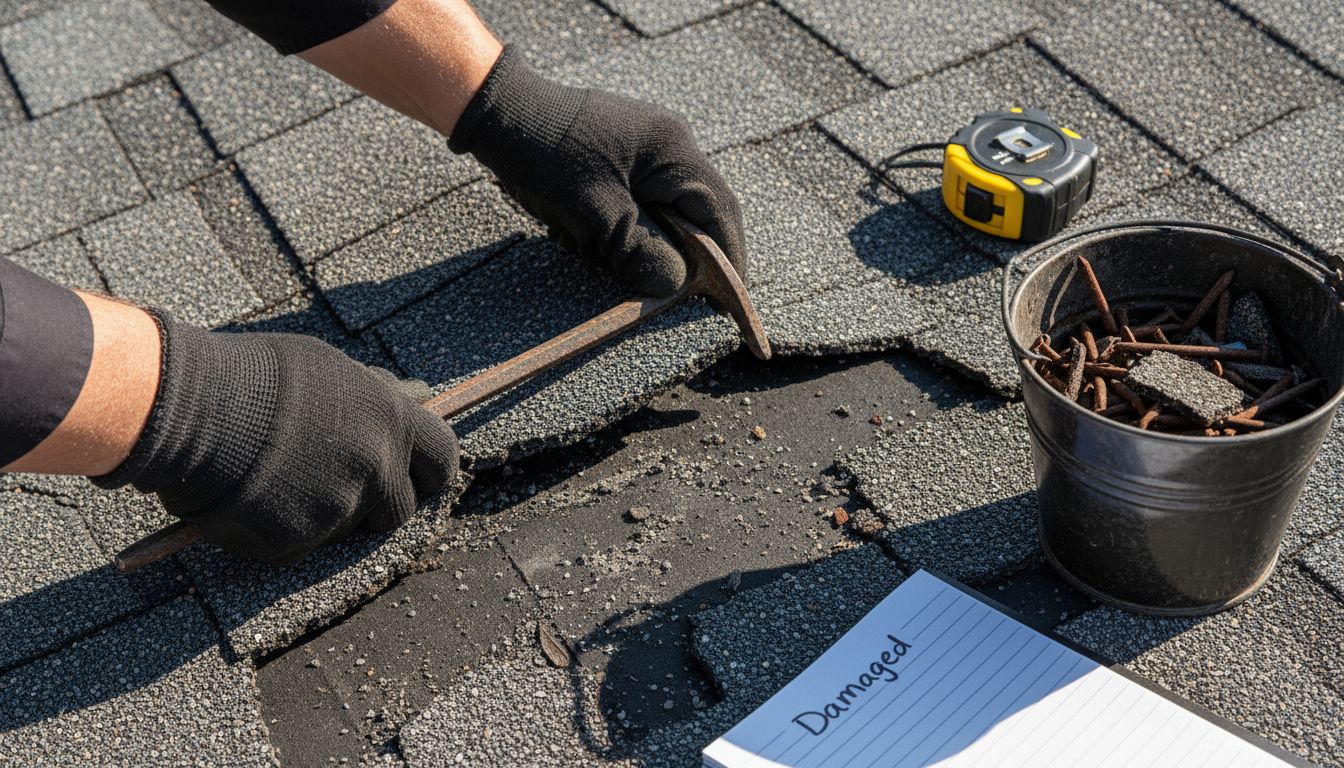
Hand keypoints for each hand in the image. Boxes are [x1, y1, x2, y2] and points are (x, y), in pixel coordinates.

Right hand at [94, 316, 458, 564]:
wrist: (188, 405)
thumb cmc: (254, 375)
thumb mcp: (331, 371)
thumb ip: (369, 404)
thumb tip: (389, 420)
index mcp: (390, 420)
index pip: (442, 461)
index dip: (429, 473)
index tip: (415, 477)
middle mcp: (374, 468)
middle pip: (399, 511)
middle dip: (377, 505)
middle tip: (337, 485)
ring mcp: (336, 509)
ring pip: (344, 528)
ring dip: (323, 514)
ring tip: (278, 478)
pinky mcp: (294, 542)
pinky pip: (298, 545)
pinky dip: (278, 530)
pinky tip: (251, 498)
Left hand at [449, 46, 746, 296]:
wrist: (496, 111)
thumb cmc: (546, 156)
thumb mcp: (596, 214)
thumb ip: (640, 250)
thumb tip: (673, 285)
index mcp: (673, 150)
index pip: (719, 212)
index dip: (729, 261)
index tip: (729, 301)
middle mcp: (668, 142)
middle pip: (694, 213)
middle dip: (681, 255)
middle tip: (673, 293)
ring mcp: (644, 146)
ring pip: (662, 210)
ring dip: (642, 241)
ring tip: (604, 257)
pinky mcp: (618, 154)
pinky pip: (636, 200)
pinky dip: (619, 227)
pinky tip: (585, 238)